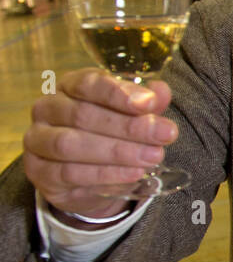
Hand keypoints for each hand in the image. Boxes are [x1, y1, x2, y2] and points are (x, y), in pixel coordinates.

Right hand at [23, 68, 176, 220]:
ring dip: (117, 152)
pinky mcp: (39, 171)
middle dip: (129, 126)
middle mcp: (48, 109)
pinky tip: (133, 174)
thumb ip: (147, 103)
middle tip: (165, 134)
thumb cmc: (110, 134)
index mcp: (70, 86)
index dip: (119, 93)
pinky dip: (104, 175)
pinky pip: (68, 173)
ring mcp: (37, 140)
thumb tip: (161, 91)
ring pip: (71, 144)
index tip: (150, 104)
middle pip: (83, 114)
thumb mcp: (132, 115)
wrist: (87, 178)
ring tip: (152, 157)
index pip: (89, 83)